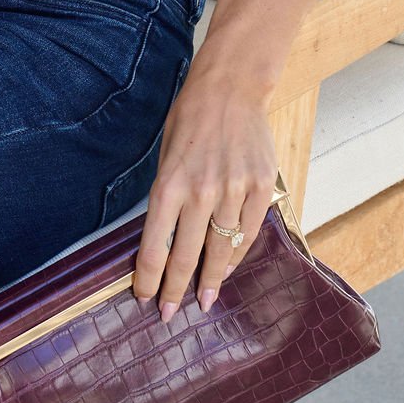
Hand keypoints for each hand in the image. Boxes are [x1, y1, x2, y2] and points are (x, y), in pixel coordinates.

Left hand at [133, 62, 277, 318]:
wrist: (230, 88)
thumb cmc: (190, 120)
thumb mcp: (165, 154)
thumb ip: (167, 196)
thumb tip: (164, 241)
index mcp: (169, 183)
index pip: (155, 246)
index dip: (148, 279)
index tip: (144, 297)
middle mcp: (200, 192)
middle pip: (186, 257)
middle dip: (175, 291)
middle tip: (169, 314)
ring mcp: (233, 191)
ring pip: (221, 251)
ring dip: (211, 281)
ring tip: (204, 300)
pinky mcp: (260, 188)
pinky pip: (248, 233)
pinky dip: (236, 255)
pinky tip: (227, 267)